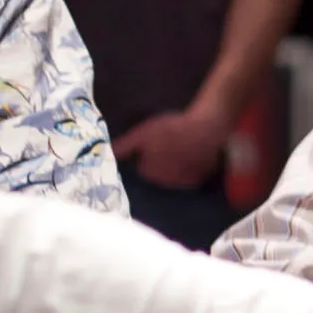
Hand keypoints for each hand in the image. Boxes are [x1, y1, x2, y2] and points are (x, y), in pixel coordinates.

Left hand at [113, 107, 228, 189]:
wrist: (205, 129)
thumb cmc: (170, 129)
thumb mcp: (142, 134)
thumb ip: (124, 147)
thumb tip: (107, 154)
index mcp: (149, 172)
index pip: (142, 166)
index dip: (147, 153)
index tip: (155, 141)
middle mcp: (165, 183)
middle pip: (159, 173)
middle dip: (161, 161)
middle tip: (169, 142)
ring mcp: (184, 183)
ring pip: (174, 175)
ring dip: (176, 165)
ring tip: (182, 146)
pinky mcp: (200, 179)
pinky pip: (190, 176)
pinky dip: (190, 168)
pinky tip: (193, 154)